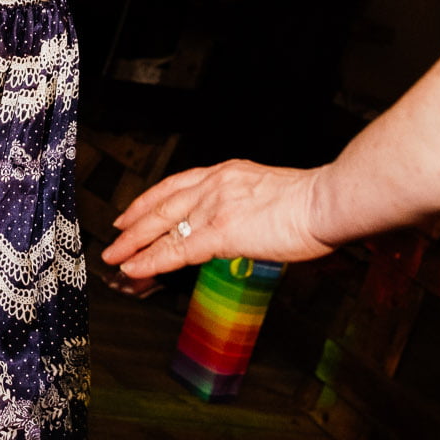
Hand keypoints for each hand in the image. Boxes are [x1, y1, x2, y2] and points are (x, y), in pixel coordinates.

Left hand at [100, 159, 337, 277]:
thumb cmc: (313, 201)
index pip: (177, 185)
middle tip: (114, 235)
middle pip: (162, 204)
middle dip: (134, 222)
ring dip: (134, 243)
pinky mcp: (220, 232)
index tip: (135, 210)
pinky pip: (175, 250)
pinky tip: (135, 267)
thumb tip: (244, 222)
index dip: (151, 200)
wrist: (326, 201)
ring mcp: (214, 206)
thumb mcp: (271, 190)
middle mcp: (214, 184)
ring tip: (114, 256)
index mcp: (227, 172)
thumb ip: (248, 203)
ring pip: (162, 226)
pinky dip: (150, 260)